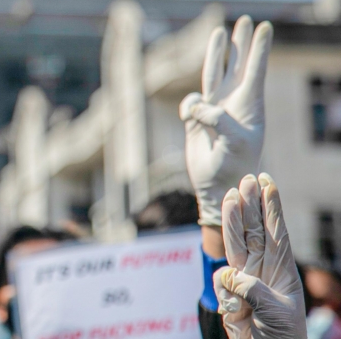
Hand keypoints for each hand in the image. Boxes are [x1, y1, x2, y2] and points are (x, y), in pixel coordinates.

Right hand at [179, 16, 272, 225]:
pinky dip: (189, 107)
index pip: (255, 69)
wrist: (217, 184)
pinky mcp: (197, 118)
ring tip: (219, 31)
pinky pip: (190, 102)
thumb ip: (216, 116)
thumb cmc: (234, 163)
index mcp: (250, 105)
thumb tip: (197, 105)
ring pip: (214, 72)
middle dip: (240, 41)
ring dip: (216, 52)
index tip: (265, 26)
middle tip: (245, 20)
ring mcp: (215, 108)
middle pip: (237, 63)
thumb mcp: (233, 139)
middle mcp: (233, 102)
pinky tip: (191, 120)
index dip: (259, 47)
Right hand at [213, 174, 306, 338]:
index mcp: (283, 268)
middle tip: (246, 180)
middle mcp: (263, 267)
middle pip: (254, 229)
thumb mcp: (275, 310)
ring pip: (236, 242)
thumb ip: (251, 289)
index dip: (271, 205)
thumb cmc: (282, 334)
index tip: (267, 181)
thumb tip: (227, 273)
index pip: (276, 230)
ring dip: (233, 219)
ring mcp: (246, 276)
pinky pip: (221, 276)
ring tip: (231, 195)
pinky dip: (223, 280)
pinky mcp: (229, 289)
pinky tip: (231, 292)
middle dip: (250, 204)